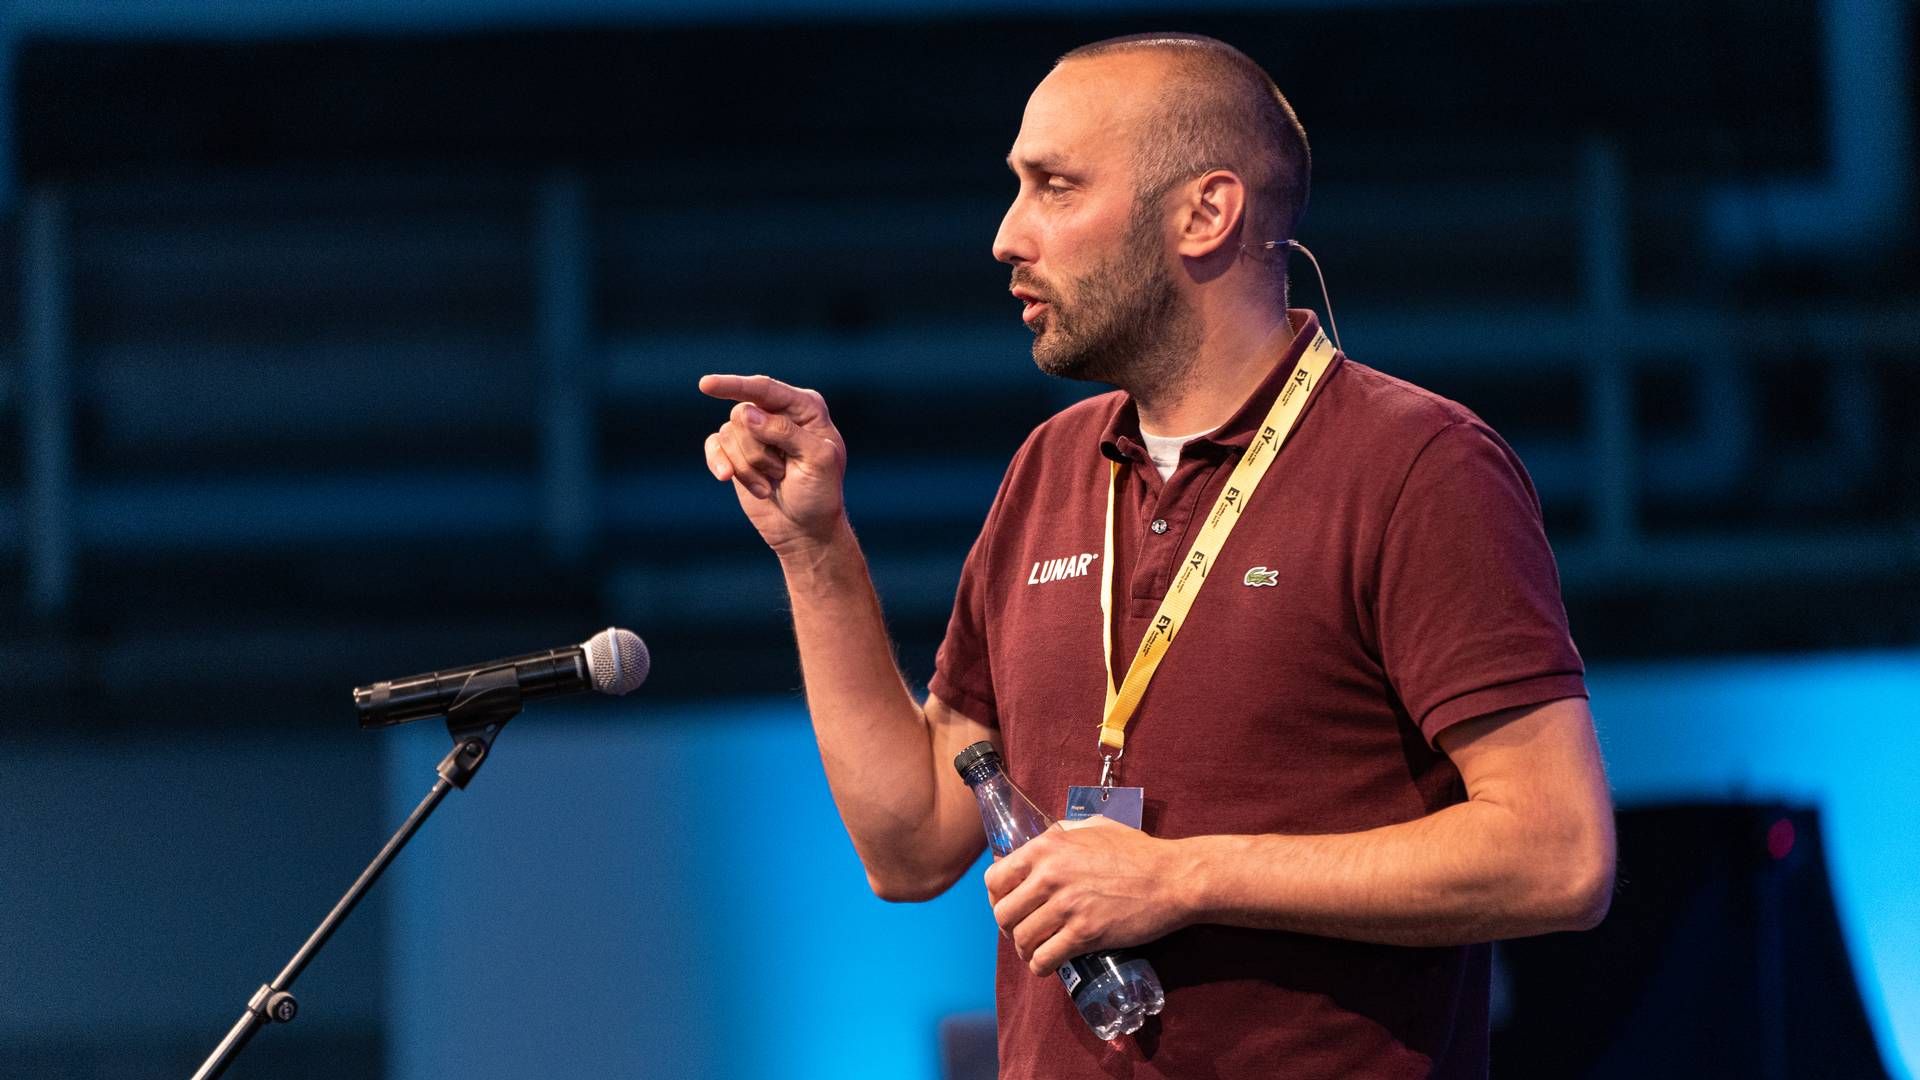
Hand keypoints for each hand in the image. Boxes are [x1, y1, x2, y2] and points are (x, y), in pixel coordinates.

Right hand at [698, 374, 848, 555]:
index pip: (765, 389)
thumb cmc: (820, 493)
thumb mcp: (817, 460)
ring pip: (728, 435)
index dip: (734, 385)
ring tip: (772, 483)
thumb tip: (747, 414)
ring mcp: (754, 431)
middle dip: (758, 451)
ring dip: (748, 467)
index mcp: (805, 407)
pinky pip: (713, 446)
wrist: (805, 529)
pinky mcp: (735, 451)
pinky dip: (719, 464)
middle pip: (743, 416)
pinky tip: (725, 478)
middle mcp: (777, 412)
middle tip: (783, 472)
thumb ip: (786, 432)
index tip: (706, 385)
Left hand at [984, 816, 1194, 976]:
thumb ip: (1062, 832)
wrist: (1172, 878)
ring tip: (1036, 950)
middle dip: (1009, 927)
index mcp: (1047, 847)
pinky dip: (1040, 966)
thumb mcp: (1093, 827)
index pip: (995, 879)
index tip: (1009, 905)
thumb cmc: (1137, 852)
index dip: (997, 897)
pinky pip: (1044, 959)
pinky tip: (1048, 963)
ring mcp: (1067, 906)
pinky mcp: (1085, 934)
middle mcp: (1050, 876)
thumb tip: (1040, 843)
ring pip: (1021, 939)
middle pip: (1003, 914)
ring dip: (1025, 949)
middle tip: (1023, 931)